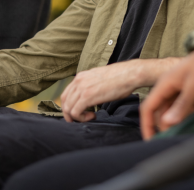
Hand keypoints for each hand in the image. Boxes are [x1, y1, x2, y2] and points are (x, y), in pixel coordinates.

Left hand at [60, 58, 179, 122]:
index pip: (66, 94)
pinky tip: (93, 116)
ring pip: (68, 109)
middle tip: (82, 118)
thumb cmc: (120, 78)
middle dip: (70, 114)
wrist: (129, 74)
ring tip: (90, 117)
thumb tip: (89, 97)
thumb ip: (90, 85)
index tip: (80, 112)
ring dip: (77, 117)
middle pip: (64, 102)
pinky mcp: (87, 96)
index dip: (70, 106)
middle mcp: (78, 80)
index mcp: (81, 76)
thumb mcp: (100, 79)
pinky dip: (82, 118)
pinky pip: (75, 112)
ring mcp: (82, 88)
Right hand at [140, 50, 193, 138]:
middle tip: (174, 141)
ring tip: (185, 134)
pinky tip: (193, 125)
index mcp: (164, 85)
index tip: (150, 141)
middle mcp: (168, 90)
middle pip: (159, 114)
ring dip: (176, 124)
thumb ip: (182, 105)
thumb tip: (168, 123)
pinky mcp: (187, 96)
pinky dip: (185, 119)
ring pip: (171, 114)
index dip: (147, 125)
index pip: (148, 108)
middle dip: (164, 128)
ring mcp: (177, 93)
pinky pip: (181, 111)